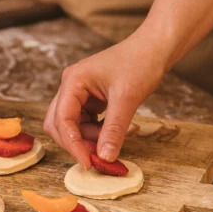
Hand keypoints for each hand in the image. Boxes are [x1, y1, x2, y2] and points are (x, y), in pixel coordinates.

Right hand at [44, 34, 167, 168]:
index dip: (73, 144)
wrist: (154, 49)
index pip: (62, 119)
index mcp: (74, 81)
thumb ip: (114, 130)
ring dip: (86, 139)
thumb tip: (105, 157)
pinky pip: (83, 121)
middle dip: (75, 142)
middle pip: (58, 123)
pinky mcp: (89, 98)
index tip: (89, 162)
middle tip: (96, 158)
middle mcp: (71, 86)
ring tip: (110, 141)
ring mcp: (78, 92)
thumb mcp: (127, 99)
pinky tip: (110, 133)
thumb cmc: (140, 64)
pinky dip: (94, 132)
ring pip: (70, 125)